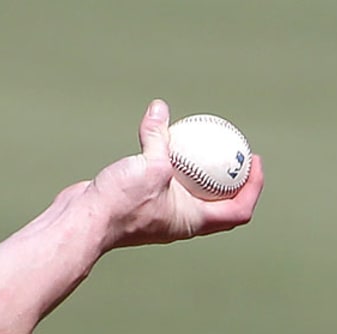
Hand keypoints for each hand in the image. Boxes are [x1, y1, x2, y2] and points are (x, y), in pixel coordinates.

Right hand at [74, 99, 265, 250]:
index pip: (239, 210)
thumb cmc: (121, 203)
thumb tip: (160, 108)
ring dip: (202, 171)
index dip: (254, 187)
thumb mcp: (150, 166)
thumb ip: (158, 138)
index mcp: (195, 221)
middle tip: (236, 150)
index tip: (254, 161)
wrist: (82, 222)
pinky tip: (166, 140)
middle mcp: (183, 221)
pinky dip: (172, 164)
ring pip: (192, 192)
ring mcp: (163, 214)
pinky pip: (166, 182)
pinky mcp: (143, 203)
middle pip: (222, 203)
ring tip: (204, 142)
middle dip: (233, 180)